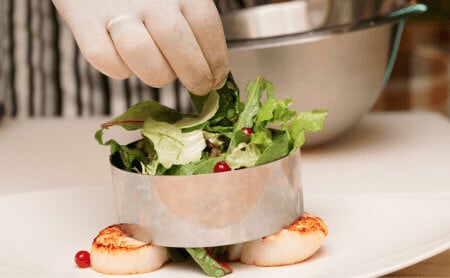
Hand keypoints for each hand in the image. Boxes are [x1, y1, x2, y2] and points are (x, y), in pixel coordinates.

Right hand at [52, 0, 228, 94]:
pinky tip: (125, 62)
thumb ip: (192, 21)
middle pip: (177, 42)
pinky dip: (116, 68)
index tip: (216, 77)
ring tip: (160, 71)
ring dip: (156, 74)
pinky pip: (102, 57)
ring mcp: (114, 8)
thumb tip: (214, 69)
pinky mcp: (82, 19)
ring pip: (140, 52)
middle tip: (199, 86)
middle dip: (195, 75)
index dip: (216, 59)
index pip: (205, 26)